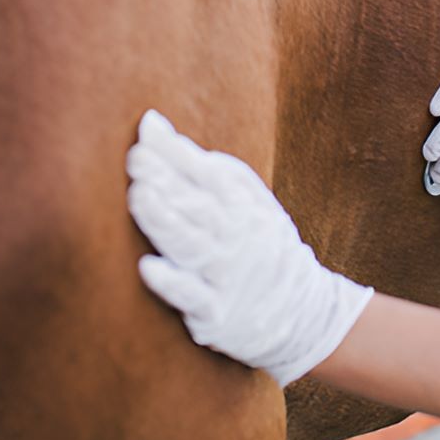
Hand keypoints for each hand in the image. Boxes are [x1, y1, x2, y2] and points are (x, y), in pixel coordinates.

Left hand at [126, 110, 372, 385]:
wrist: (302, 313)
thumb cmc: (258, 244)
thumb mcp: (248, 201)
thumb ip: (202, 165)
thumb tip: (151, 125)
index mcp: (244, 207)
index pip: (210, 175)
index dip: (178, 156)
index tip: (146, 134)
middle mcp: (238, 238)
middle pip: (200, 206)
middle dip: (168, 181)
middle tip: (137, 159)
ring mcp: (227, 277)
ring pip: (193, 246)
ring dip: (165, 221)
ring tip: (139, 197)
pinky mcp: (216, 314)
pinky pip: (194, 298)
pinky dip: (173, 283)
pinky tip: (148, 266)